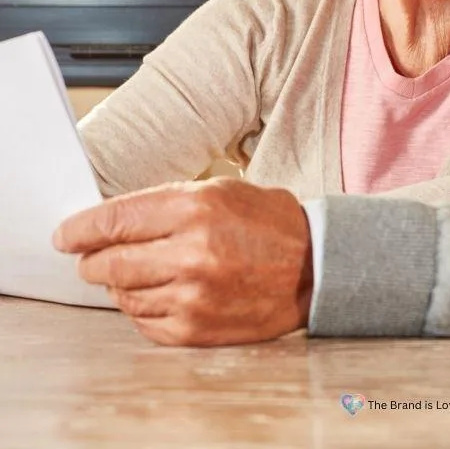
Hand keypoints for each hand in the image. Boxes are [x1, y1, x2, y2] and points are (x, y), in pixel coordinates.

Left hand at [52, 178, 312, 345]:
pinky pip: (144, 322)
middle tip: (93, 257)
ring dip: (122, 283)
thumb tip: (111, 222)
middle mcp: (190, 252)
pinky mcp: (196, 328)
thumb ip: (165, 203)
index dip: (81, 229)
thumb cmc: (268, 223)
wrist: (313, 268)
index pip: (114, 220)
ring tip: (142, 271)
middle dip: (93, 259)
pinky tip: (161, 292)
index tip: (67, 235)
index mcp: (195, 208)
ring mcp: (192, 295)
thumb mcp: (221, 190)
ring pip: (123, 294)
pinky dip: (143, 307)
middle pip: (109, 262)